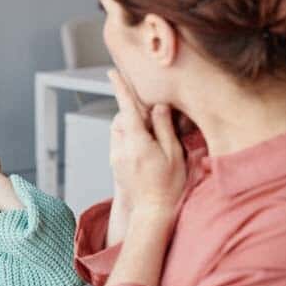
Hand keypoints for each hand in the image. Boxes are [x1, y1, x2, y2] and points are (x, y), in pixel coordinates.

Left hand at [108, 70, 185, 219]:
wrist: (152, 213)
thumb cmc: (169, 185)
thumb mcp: (173, 154)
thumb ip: (164, 128)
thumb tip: (158, 106)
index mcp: (137, 143)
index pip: (127, 109)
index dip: (120, 89)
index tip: (113, 73)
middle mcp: (121, 148)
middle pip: (122, 118)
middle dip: (133, 110)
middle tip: (153, 114)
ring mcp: (116, 156)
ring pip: (120, 129)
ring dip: (132, 124)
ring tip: (153, 134)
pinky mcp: (115, 163)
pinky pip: (121, 141)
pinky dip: (131, 136)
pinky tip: (146, 145)